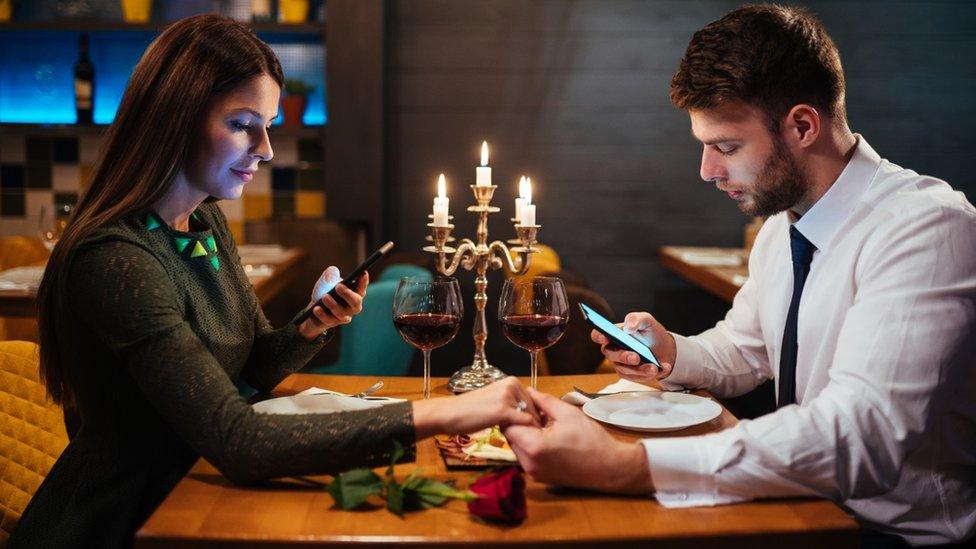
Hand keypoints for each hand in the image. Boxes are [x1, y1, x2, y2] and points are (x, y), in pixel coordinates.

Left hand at [298, 266, 368, 340]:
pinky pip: (329, 320)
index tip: (363, 272)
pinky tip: (316, 308)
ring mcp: (344, 316)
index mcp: (355, 293)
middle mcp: (353, 306)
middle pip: (355, 303)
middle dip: (348, 294)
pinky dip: (322, 314)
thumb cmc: (325, 291)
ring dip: (333, 304)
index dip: (363, 281)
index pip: (362, 287)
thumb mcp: (326, 279)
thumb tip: (331, 278)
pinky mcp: (333, 323)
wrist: (314, 309)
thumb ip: (330, 273)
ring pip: (341, 313)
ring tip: (324, 296)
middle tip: (338, 287)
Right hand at [412, 377, 540, 438]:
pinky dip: (526, 434)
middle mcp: (512, 385)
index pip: (533, 400)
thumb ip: (511, 403)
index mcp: (511, 381)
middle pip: (534, 408)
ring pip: (531, 417)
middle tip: (530, 438)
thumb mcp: (494, 400)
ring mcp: (508, 396)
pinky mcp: (504, 410)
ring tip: (524, 441)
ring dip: (530, 430)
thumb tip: (528, 415)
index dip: (535, 416)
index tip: (533, 430)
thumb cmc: (470, 410)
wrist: (450, 413)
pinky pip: (525, 424)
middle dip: (534, 424)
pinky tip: (520, 442)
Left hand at [503, 389, 652, 493]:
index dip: (515, 412)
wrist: (609, 468)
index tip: (527, 404)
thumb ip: (544, 401)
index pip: (508, 426)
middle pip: (510, 437)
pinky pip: (526, 457)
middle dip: (518, 423)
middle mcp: (528, 463)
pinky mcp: (539, 477)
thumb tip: (529, 391)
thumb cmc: (591, 439)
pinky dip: (531, 445)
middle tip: (535, 412)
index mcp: (534, 447)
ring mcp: (533, 473)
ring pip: (517, 447)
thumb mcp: (567, 413)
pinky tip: (547, 436)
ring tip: (543, 424)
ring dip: (524, 434)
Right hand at [590, 312, 676, 382]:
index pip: (598, 335)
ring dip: (640, 369)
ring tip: (653, 367)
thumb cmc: (650, 333)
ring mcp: (620, 363)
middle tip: (636, 357)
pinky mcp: (629, 374)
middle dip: (624, 357)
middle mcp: (613, 349)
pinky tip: (660, 368)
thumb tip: (628, 327)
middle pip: (611, 355)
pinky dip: (648, 374)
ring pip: (624, 369)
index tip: (605, 338)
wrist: (664, 348)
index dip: (599, 336)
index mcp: (613, 334)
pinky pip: (635, 377)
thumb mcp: (646, 320)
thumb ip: (636, 319)